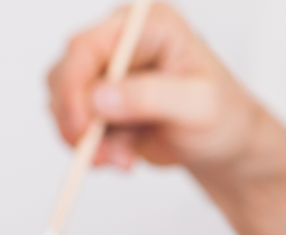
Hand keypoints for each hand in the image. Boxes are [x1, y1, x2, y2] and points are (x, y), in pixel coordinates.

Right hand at [47, 4, 272, 180]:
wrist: (222, 143)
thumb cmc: (222, 115)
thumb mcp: (197, 106)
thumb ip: (149, 98)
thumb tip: (99, 99)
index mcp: (148, 26)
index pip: (87, 46)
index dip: (73, 87)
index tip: (81, 128)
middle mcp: (121, 43)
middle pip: (65, 75)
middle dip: (76, 122)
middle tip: (100, 154)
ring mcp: (107, 75)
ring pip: (63, 106)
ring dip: (85, 141)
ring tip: (121, 158)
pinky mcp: (99, 104)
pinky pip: (72, 128)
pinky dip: (91, 150)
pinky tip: (122, 156)